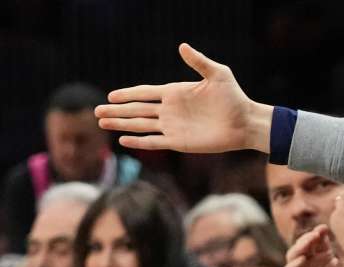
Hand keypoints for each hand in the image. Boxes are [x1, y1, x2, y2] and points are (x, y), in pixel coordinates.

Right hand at [97, 43, 271, 152]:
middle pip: (137, 110)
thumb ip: (199, 62)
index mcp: (175, 93)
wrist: (245, 122)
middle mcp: (171, 110)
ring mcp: (173, 126)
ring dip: (122, 124)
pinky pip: (154, 141)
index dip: (127, 94)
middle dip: (117, 111)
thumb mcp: (218, 75)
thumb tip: (182, 46)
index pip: (145, 93)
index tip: (110, 96)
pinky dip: (139, 141)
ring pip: (141, 125)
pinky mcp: (179, 141)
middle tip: (96, 111)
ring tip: (102, 123)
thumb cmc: (234, 97)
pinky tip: (123, 141)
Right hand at [284, 226, 343, 266]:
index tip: (324, 229)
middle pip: (304, 245)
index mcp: (322, 257)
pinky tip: (302, 259)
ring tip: (308, 242)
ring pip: (293, 255)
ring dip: (299, 247)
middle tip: (315, 234)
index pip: (317, 241)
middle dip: (308, 238)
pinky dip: (294, 264)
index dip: (319, 234)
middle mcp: (309, 263)